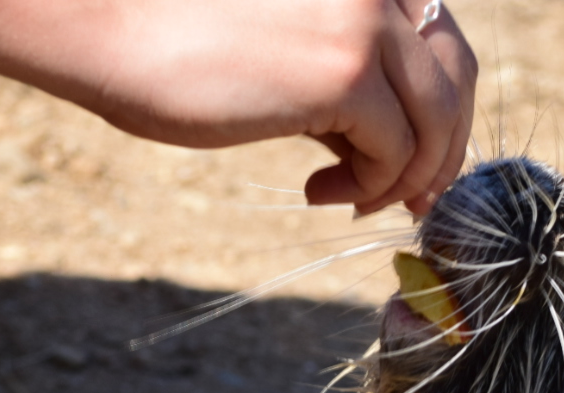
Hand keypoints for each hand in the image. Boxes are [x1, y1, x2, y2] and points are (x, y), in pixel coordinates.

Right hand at [102, 0, 476, 214]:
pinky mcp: (348, 69)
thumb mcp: (286, 56)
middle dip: (442, 151)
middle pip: (456, 80)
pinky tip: (317, 190)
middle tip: (410, 200)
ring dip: (405, 177)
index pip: (440, 44)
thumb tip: (396, 153)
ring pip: (436, 121)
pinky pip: (399, 151)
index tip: (418, 168)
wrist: (107, 26)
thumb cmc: (177, 41)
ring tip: (352, 199)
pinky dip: (371, 185)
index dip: (443, 113)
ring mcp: (367, 22)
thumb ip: (345, 84)